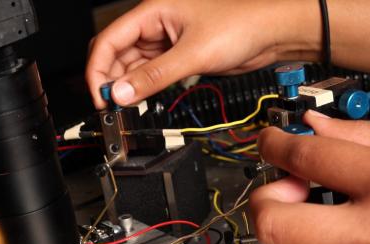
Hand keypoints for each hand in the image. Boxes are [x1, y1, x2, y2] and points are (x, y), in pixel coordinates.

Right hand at [85, 0, 320, 108]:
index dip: (98, 69)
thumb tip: (122, 92)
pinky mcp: (175, 57)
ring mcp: (163, 42)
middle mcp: (154, 25)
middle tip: (110, 105)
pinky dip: (141, 88)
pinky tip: (140, 100)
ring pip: (130, 66)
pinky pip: (148, 73)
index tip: (100, 96)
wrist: (271, 35)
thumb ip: (154, 76)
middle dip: (108, 79)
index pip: (109, 40)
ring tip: (125, 107)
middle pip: (115, 54)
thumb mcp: (192, 54)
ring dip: (125, 86)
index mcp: (152, 11)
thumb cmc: (241, 26)